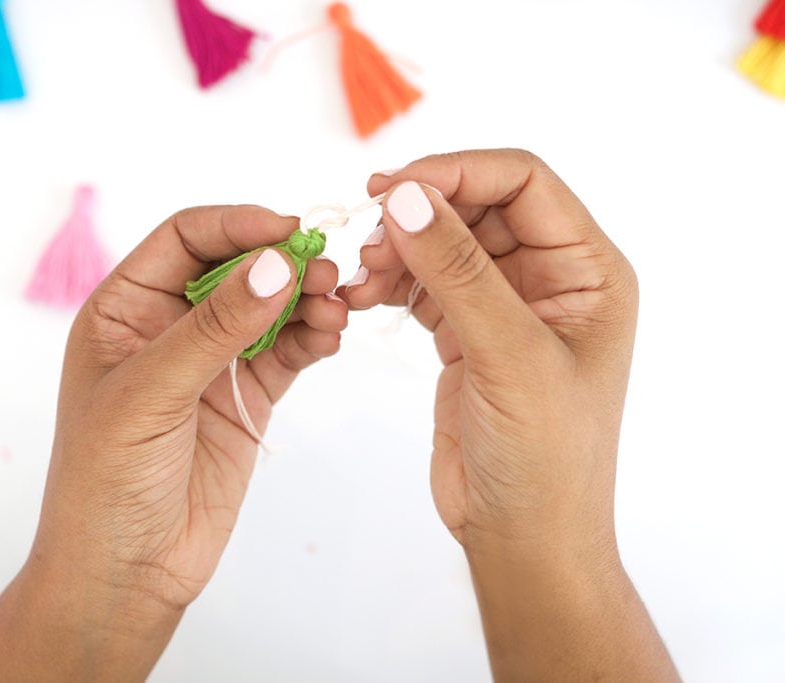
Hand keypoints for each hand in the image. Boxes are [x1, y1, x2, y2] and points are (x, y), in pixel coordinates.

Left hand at [0, 205, 345, 680]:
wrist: (127, 572)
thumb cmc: (106, 481)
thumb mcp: (151, 395)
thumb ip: (214, 328)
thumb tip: (275, 265)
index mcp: (124, 310)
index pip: (184, 240)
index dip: (235, 225)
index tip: (287, 228)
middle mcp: (168, 327)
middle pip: (236, 267)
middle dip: (282, 262)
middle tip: (326, 269)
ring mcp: (211, 362)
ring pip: (269, 308)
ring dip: (306, 298)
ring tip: (337, 304)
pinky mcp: (246, 398)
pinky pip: (287, 351)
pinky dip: (313, 337)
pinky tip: (331, 335)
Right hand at [343, 150, 635, 552]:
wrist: (523, 536)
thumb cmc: (545, 456)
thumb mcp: (509, 355)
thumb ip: (458, 272)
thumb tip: (408, 197)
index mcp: (588, 271)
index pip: (523, 182)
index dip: (458, 171)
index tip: (392, 189)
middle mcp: (551, 278)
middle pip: (477, 206)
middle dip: (419, 214)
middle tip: (367, 238)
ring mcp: (505, 306)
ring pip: (443, 244)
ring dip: (397, 250)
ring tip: (360, 279)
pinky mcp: (465, 334)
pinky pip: (423, 284)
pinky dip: (390, 282)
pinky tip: (363, 298)